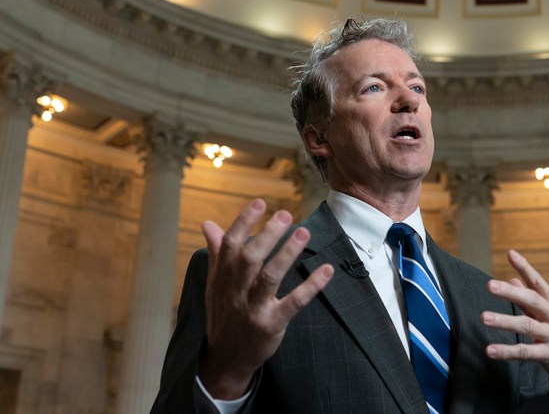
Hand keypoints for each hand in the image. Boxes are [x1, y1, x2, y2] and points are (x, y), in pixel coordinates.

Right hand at [198, 199, 333, 398]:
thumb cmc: (224, 315)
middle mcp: (235, 292)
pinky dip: (311, 286)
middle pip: (250, 258)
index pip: (230, 245)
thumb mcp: (214, 285)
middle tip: (285, 214)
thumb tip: (208, 224)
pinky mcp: (272, 324)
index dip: (244, 222)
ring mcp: (253, 309)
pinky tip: (326, 270)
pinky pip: (293, 303)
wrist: (226, 359)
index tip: (260, 202)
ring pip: (270, 277)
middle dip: (267, 235)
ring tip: (303, 232)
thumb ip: (217, 253)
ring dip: (288, 253)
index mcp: (222, 278)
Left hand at [481, 249, 548, 392]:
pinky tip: (490, 350)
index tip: (510, 254)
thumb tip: (511, 279)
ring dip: (504, 321)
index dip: (525, 267)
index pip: (538, 281)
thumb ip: (530, 298)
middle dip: (510, 292)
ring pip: (527, 325)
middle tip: (489, 285)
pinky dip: (507, 351)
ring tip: (484, 317)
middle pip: (532, 300)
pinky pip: (525, 352)